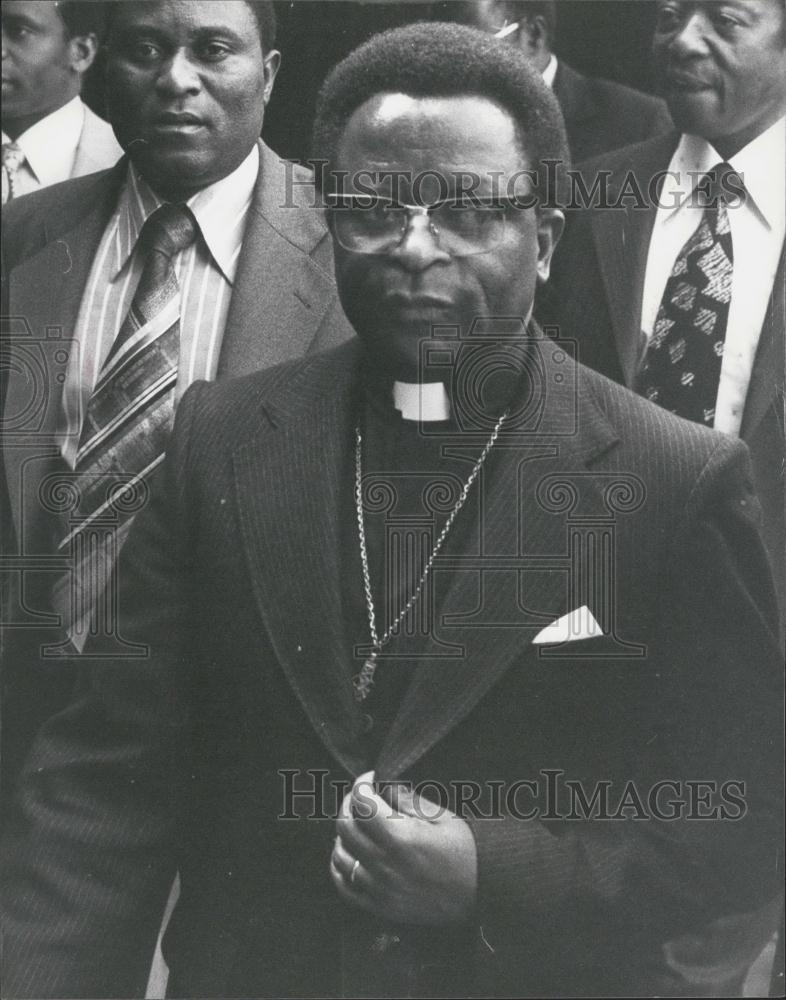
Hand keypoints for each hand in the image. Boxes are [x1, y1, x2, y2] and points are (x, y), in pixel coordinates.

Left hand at [329, 771, 477, 925]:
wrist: (481, 893)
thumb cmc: (465, 851)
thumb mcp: (441, 817)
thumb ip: (408, 800)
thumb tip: (383, 784)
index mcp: (400, 838)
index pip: (361, 802)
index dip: (362, 783)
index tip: (370, 779)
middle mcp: (383, 864)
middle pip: (345, 826)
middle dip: (349, 804)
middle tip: (362, 797)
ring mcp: (378, 888)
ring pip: (339, 854)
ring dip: (344, 834)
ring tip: (358, 824)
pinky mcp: (379, 907)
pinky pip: (344, 886)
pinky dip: (339, 867)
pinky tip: (350, 854)